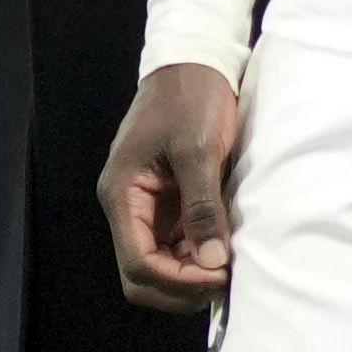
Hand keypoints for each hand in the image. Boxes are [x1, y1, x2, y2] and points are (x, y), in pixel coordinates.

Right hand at [101, 64, 244, 304]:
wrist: (193, 63)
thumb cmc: (190, 98)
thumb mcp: (199, 150)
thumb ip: (203, 207)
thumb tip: (213, 262)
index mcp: (123, 195)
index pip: (138, 265)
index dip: (177, 281)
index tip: (219, 274)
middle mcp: (128, 208)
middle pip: (141, 276)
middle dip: (180, 288)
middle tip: (223, 278)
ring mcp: (146, 208)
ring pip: (159, 267)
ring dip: (191, 276)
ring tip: (228, 264)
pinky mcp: (167, 204)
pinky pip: (176, 246)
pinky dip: (197, 258)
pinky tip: (223, 249)